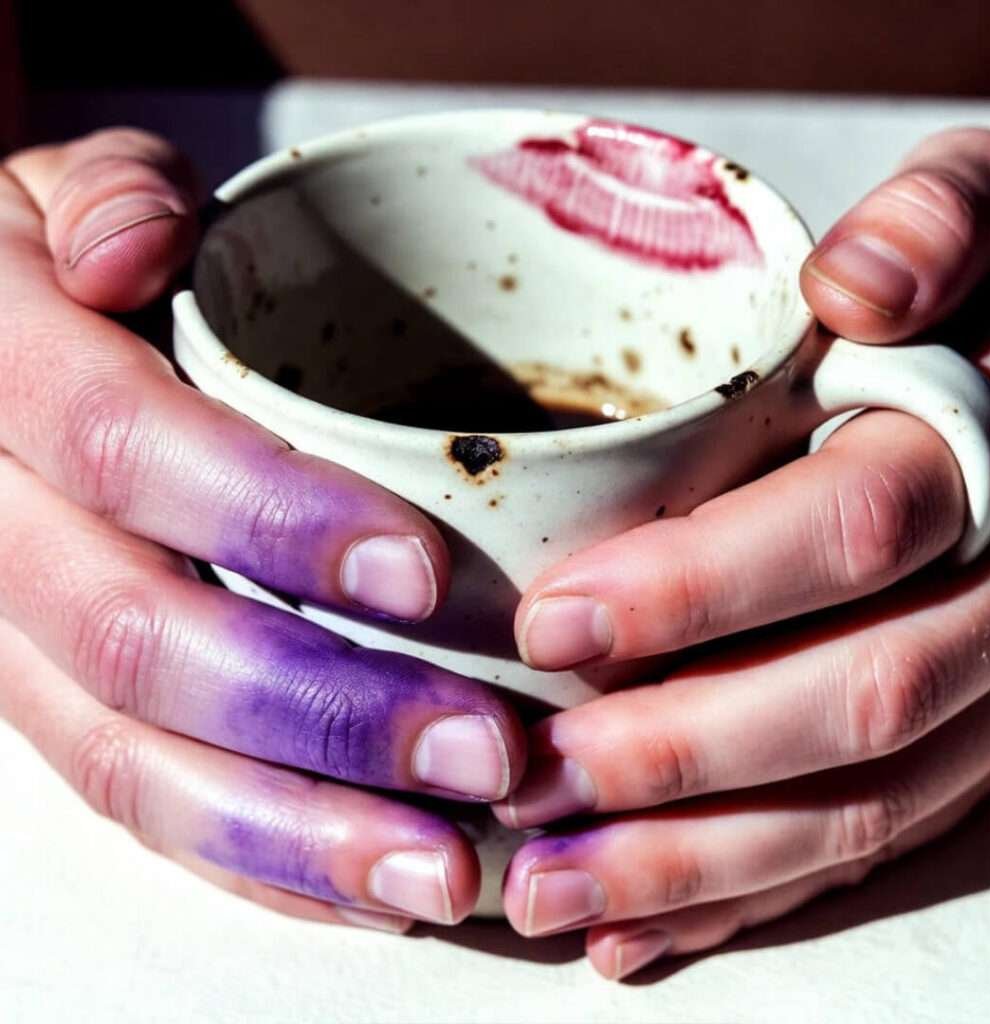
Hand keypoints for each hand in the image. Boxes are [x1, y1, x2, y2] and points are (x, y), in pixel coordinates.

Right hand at [0, 130, 525, 930]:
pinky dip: (255, 861)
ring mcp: (9, 643)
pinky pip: (135, 806)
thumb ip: (105, 195)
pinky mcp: (45, 708)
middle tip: (485, 752)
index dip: (269, 514)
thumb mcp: (61, 196)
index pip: (123, 447)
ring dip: (298, 833)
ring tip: (441, 867)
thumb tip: (130, 245)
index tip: (424, 574)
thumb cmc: (57, 275)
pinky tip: (365, 885)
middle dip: (322, 711)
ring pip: (131, 764)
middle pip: (138, 641)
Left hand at [494, 127, 989, 976]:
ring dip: (702, 864)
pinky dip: (761, 891)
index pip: (854, 526)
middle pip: (859, 693)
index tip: (554, 623)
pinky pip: (886, 835)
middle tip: (531, 790)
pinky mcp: (989, 736)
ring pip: (870, 800)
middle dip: (684, 757)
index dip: (703, 586)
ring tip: (554, 895)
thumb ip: (939, 223)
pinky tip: (648, 926)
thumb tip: (857, 284)